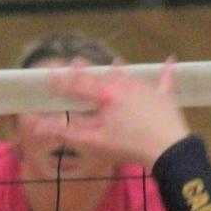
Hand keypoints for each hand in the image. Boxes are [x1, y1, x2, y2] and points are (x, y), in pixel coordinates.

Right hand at [40, 59, 189, 169]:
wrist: (167, 149)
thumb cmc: (128, 146)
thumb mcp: (94, 142)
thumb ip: (66, 133)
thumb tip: (39, 127)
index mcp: (106, 95)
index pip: (79, 85)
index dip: (62, 82)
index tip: (49, 77)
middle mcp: (125, 86)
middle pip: (102, 74)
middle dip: (87, 69)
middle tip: (74, 62)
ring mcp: (146, 89)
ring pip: (129, 75)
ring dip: (118, 69)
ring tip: (113, 62)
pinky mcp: (164, 97)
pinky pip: (165, 80)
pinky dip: (166, 72)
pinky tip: (170, 60)